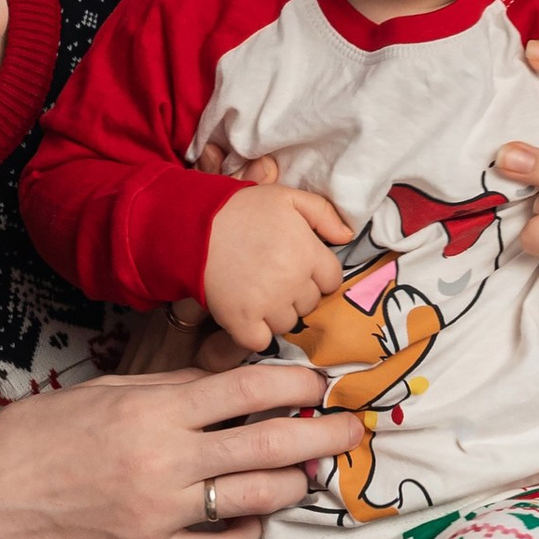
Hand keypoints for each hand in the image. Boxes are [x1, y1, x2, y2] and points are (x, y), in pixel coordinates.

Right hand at [0, 357, 354, 538]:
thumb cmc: (35, 438)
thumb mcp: (101, 391)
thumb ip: (167, 388)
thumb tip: (226, 382)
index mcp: (150, 410)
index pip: (245, 389)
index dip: (294, 384)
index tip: (320, 383)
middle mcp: (163, 461)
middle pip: (268, 445)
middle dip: (322, 435)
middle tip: (353, 430)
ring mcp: (160, 515)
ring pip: (255, 498)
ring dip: (292, 484)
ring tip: (306, 474)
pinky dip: (247, 531)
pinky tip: (248, 517)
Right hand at [200, 162, 353, 350]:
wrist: (191, 226)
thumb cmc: (240, 209)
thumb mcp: (286, 197)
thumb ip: (323, 213)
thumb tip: (347, 237)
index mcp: (307, 252)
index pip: (331, 280)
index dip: (314, 274)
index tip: (295, 266)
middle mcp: (292, 281)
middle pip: (310, 304)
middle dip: (296, 293)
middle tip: (271, 276)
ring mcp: (267, 304)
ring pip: (287, 324)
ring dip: (275, 313)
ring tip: (256, 292)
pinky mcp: (241, 321)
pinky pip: (260, 341)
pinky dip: (253, 333)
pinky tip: (245, 315)